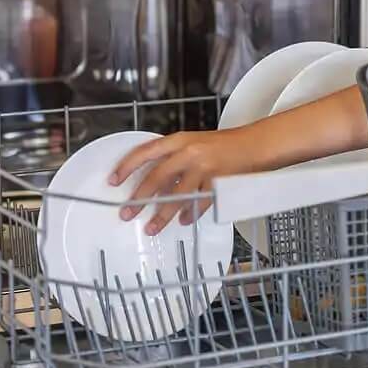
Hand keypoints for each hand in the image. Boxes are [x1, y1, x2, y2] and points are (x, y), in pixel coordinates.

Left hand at [109, 128, 264, 235]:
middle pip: (157, 177)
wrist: (254, 144)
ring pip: (176, 196)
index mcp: (179, 140)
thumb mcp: (193, 143)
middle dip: (140, 198)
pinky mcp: (217, 184)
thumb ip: (172, 158)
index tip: (114, 180)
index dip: (126, 166)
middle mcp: (189, 153)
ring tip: (152, 227)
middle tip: (127, 212)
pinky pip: (199, 204)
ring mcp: (204, 169)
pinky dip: (189, 215)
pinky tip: (183, 220)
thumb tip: (150, 182)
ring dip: (162, 214)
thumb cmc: (222, 145)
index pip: (145, 152)